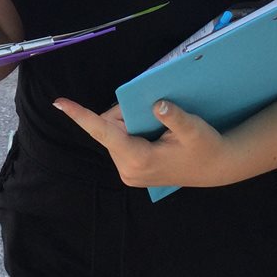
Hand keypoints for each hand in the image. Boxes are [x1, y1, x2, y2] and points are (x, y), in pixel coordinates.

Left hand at [53, 97, 238, 188]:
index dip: (80, 116)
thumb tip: (157, 104)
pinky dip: (131, 131)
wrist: (217, 168)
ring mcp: (129, 173)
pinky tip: (153, 133)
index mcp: (138, 158)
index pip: (103, 132)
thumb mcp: (194, 129)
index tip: (59, 103)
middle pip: (110, 129)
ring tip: (156, 125)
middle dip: (123, 114)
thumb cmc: (206, 147)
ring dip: (129, 123)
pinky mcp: (132, 171)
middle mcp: (128, 169)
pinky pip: (122, 143)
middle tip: (150, 108)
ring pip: (115, 135)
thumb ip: (174, 117)